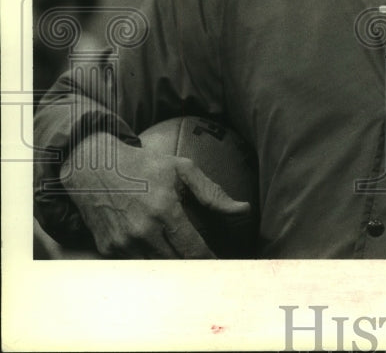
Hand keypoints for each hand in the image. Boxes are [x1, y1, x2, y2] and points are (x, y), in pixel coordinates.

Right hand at [61, 132, 250, 258]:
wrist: (93, 166)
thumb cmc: (143, 165)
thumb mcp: (181, 169)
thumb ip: (212, 192)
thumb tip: (242, 209)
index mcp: (164, 210)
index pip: (192, 248)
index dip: (209, 261)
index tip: (220, 265)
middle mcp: (142, 231)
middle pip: (175, 263)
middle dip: (192, 266)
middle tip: (205, 266)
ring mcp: (122, 242)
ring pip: (155, 268)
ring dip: (170, 267)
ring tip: (184, 262)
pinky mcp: (107, 248)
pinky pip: (134, 265)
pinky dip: (147, 262)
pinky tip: (157, 254)